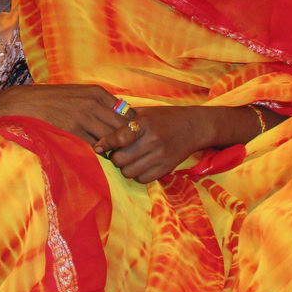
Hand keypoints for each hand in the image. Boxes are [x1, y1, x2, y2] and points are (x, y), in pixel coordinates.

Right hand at [0, 84, 131, 146]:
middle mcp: (92, 103)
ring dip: (113, 149)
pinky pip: (93, 146)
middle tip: (126, 151)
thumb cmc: (55, 100)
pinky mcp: (71, 131)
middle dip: (126, 141)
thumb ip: (101, 104)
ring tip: (113, 156)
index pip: (128, 113)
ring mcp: (82, 117)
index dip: (131, 128)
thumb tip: (123, 115)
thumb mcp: (80, 94)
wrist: (26, 103)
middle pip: (122, 127)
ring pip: (110, 138)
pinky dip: (98, 153)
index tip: (130, 137)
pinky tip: (97, 156)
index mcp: (97, 93)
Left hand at [94, 106, 212, 183]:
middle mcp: (153, 140)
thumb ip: (126, 119)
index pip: (118, 137)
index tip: (98, 146)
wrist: (194, 127)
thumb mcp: (147, 112)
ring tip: (128, 159)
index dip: (105, 143)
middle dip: (114, 157)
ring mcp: (160, 156)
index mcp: (146, 123)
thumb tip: (102, 127)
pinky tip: (140, 165)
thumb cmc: (166, 117)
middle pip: (120, 159)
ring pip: (128, 172)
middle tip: (117, 152)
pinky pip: (142, 179)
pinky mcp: (166, 168)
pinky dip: (137, 174)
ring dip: (124, 167)